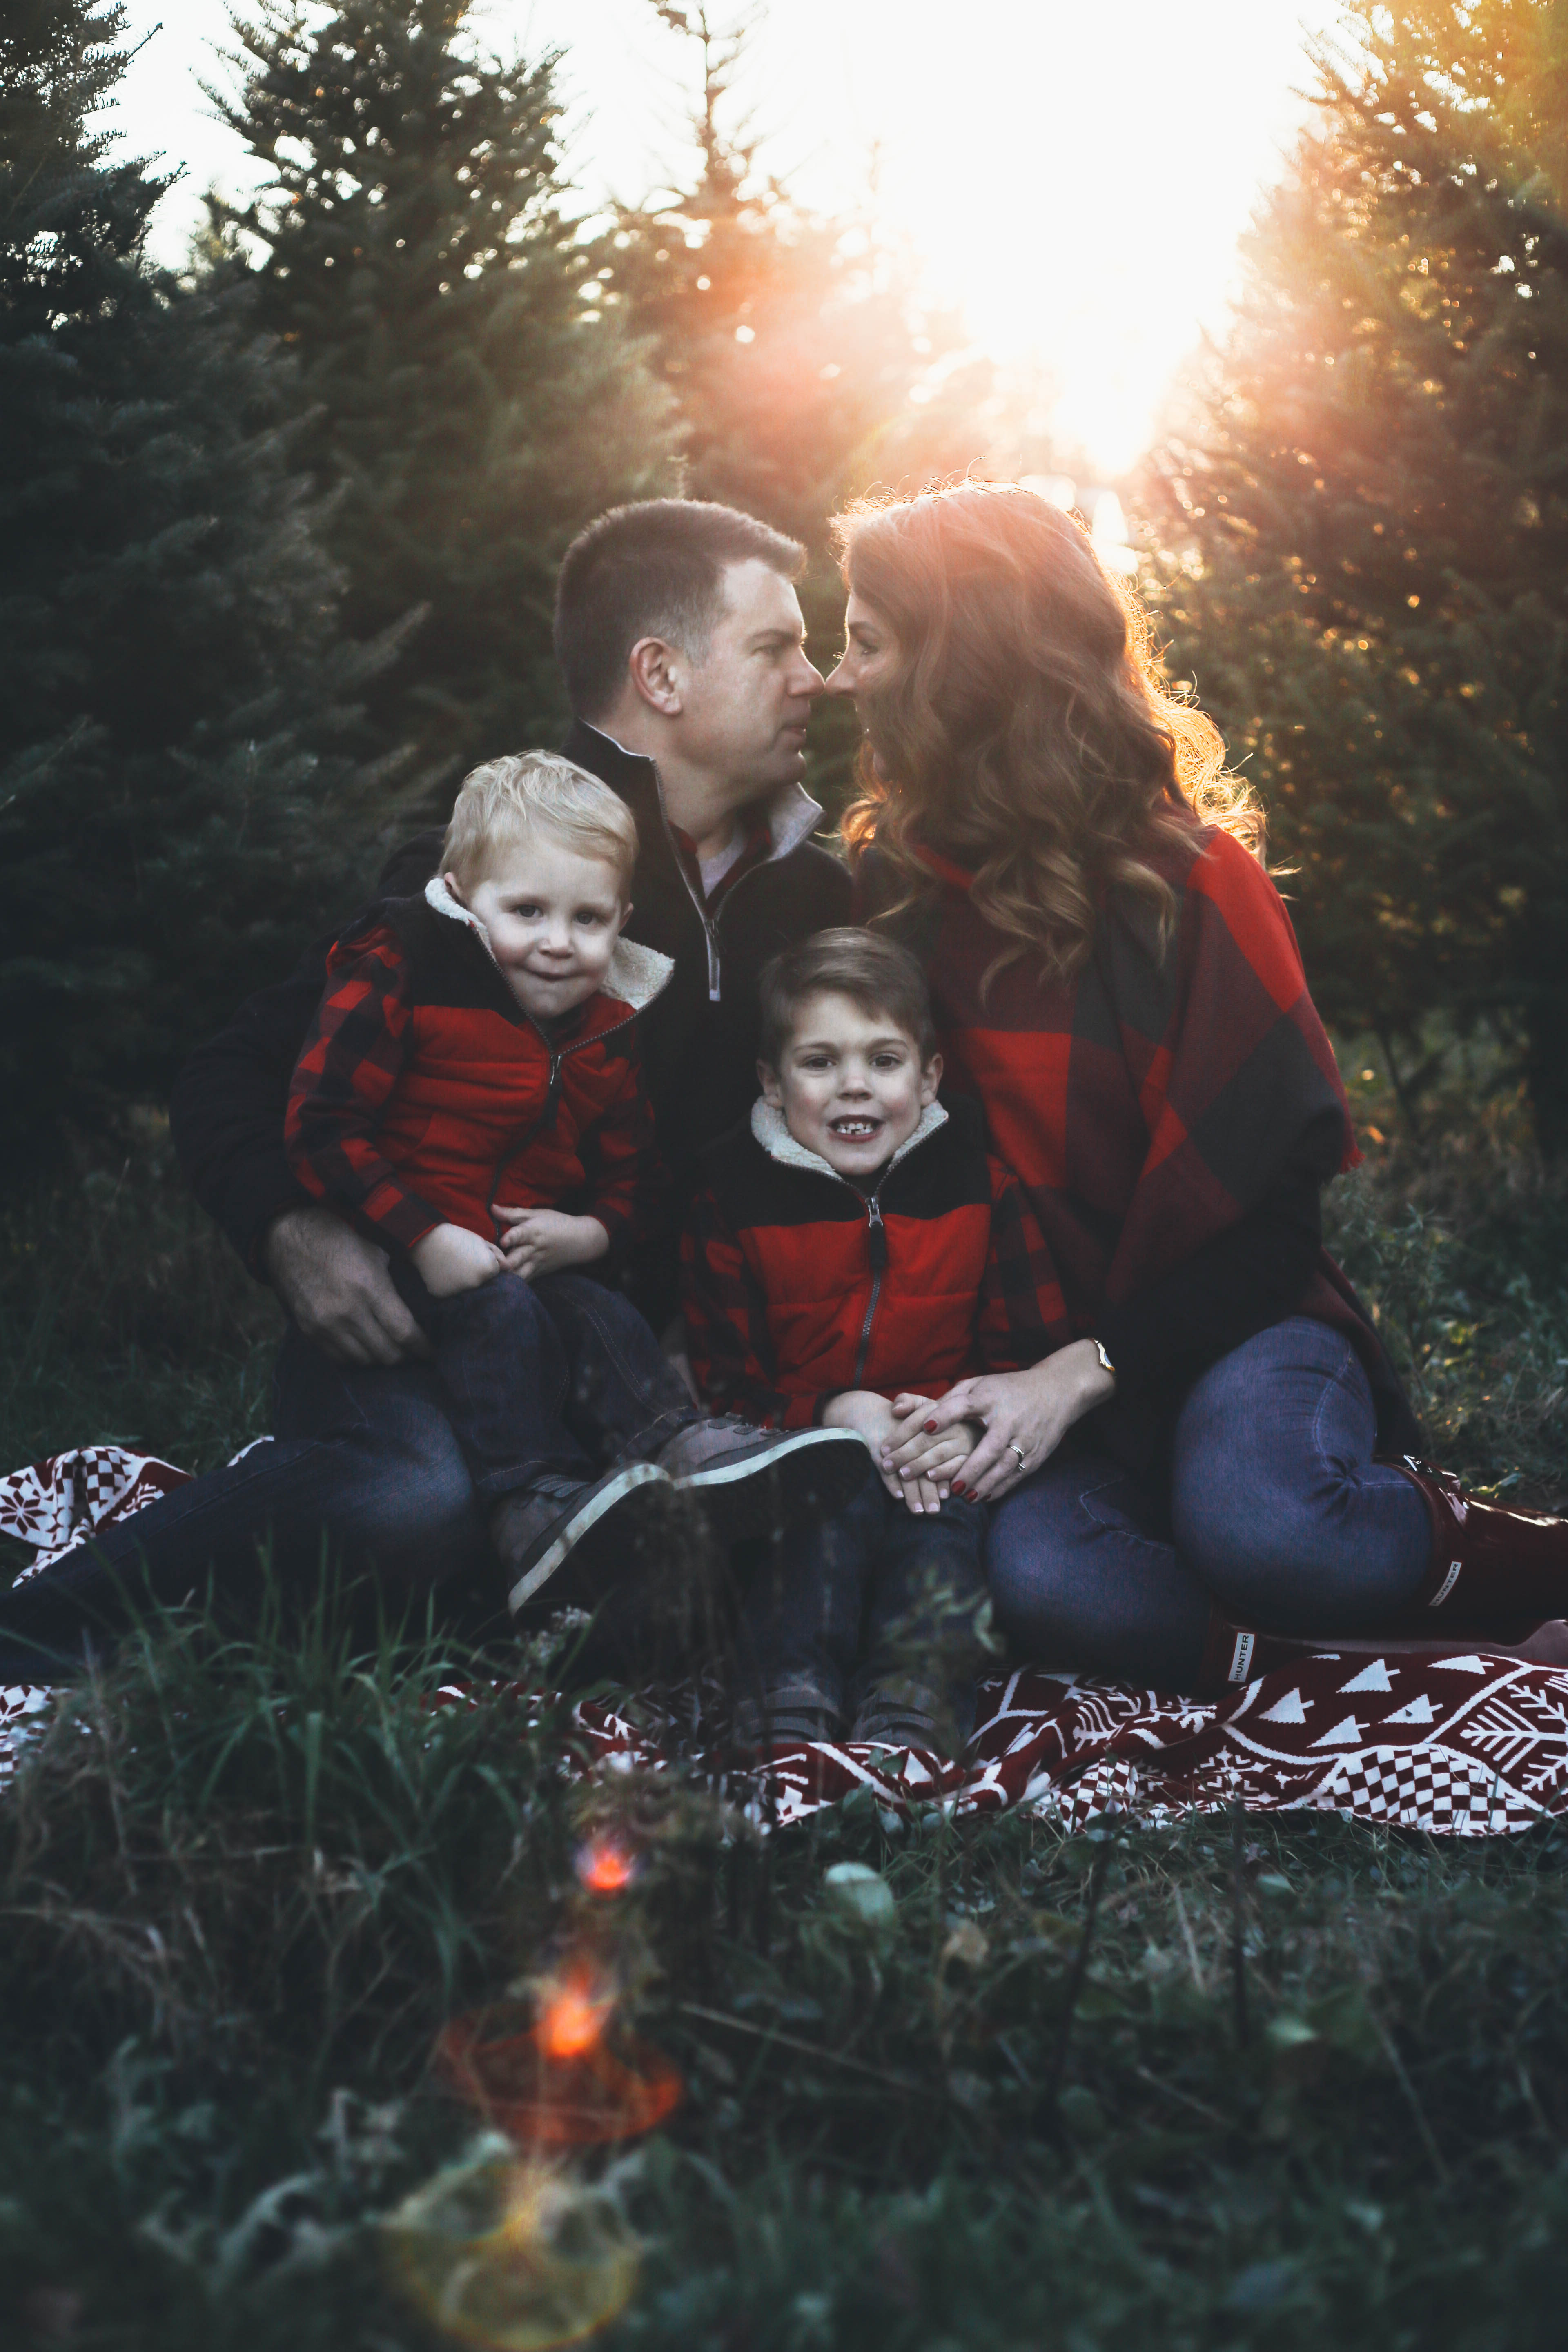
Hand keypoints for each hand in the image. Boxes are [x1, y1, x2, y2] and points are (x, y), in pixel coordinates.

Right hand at [265, 1205, 430, 1365]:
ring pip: (363, 1360)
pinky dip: (355, 1356)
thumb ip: (393, 1284)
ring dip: (379, 1357)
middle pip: (386, 1353)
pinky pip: (339, 1358)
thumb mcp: (376, 1253)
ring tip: (388, 1349)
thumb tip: (415, 1308)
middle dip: (404, 1356)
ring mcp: (326, 1324)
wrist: (289, 1236)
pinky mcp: (309, 1330)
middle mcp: (348, 1312)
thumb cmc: (338, 1239)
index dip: (422, 1348)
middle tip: (412, 1352)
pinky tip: (362, 1346)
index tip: (431, 1352)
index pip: (404, 1331)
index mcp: (370, 1288)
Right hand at [411, 1221, 506, 1296]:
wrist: (427, 1240)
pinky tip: (443, 1273)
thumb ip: (497, 1254)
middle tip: (462, 1260)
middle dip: (476, 1272)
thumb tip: (508, 1266)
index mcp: (488, 1269)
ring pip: (467, 1288)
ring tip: (452, 1266)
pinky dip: (449, 1285)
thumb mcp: (481, 1241)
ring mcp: (459, 1291)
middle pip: (482, 1281)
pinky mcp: (443, 1295)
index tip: (473, 1254)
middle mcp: (476, 1284)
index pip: (495, 1271)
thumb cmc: (457, 1237)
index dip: (485, 1261)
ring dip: (463, 1281)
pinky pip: (451, 1292)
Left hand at [496, 1208, 608, 1280]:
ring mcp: (536, 1263)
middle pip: (518, 1258)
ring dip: (508, 1277)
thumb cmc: (556, 1223)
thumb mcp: (537, 1214)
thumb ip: (513, 1213)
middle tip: (492, 1265)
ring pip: (520, 1274)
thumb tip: (492, 1208)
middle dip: (505, 1263)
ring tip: (494, 1277)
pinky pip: (525, 1281)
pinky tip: (501, 1286)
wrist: (580, 1240)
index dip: (511, 1237)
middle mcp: (533, 1249)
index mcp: (533, 1231)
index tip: (503, 1241)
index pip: (521, 1234)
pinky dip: (514, 1284)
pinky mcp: (538, 1273)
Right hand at [822, 1390, 946, 1514]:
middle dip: (928, 1492)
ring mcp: (896, 1446)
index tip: (945, 1496)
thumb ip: (932, 1456)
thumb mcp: (917, 1434)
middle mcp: (914, 1438)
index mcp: (928, 1432)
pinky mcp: (879, 1450)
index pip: (937, 1459)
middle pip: (923, 1469)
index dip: (941, 1478)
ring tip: (918, 1510)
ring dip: (913, 1493)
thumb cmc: (899, 1427)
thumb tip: (945, 1485)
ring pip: (907, 1473)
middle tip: (933, 1511)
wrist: (871, 1413)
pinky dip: (892, 1483)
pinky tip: (899, 1496)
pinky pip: (887, 1470)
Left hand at [880, 1394, 983, 1490]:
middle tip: (887, 1466)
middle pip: (926, 1439)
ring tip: (903, 1474)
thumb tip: (895, 1410)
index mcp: (942, 1409)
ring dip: (919, 1465)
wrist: (988, 1417)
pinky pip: (959, 1465)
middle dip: (904, 1454)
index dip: (898, 1435)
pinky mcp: (976, 1457)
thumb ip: (911, 1402)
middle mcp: (956, 1423)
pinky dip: (944, 1471)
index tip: (883, 1450)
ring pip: (940, 1453)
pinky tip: (929, 1477)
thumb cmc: (945, 1417)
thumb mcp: (930, 1404)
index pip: (917, 1420)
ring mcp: (968, 1441)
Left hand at [882, 1342, 1115, 1503]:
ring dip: (983, 1483)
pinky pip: (1016, 1475)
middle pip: (988, 1447)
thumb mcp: (980, 1384)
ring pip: (1004, 1467)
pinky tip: (983, 1497)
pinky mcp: (1036, 1454)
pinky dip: (1000, 1488)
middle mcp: (1009, 1420)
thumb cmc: (1008, 1389)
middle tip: (945, 1484)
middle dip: (968, 1468)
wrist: (1056, 1392)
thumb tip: (916, 1413)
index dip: (945, 1415)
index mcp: (991, 1398)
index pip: (965, 1405)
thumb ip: (951, 1399)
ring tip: (964, 1496)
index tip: (926, 1426)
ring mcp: (1025, 1439)